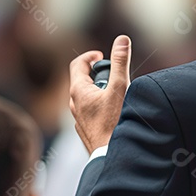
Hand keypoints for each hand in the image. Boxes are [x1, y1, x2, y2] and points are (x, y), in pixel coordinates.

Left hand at [69, 35, 131, 154]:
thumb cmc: (115, 123)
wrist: (111, 156)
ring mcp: (79, 119)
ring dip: (101, 92)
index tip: (102, 56)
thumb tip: (121, 40)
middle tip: (116, 77)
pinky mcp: (86, 131)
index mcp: (78, 91)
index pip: (78, 64)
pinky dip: (101, 107)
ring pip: (88, 98)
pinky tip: (115, 113)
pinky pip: (91, 112)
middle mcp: (74, 105)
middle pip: (84, 81)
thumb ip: (120, 62)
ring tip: (118, 96)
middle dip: (100, 75)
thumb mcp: (119, 88)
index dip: (90, 56)